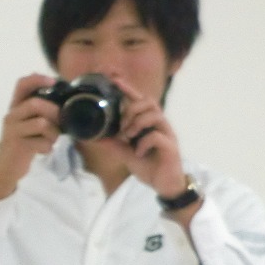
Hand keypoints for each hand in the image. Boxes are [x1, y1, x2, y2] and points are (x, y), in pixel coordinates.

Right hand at [0, 74, 60, 208]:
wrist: (6, 168)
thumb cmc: (22, 143)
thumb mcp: (28, 123)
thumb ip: (40, 111)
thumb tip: (64, 102)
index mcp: (15, 107)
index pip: (22, 84)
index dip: (37, 79)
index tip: (53, 81)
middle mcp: (11, 116)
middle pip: (36, 104)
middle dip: (54, 112)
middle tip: (60, 123)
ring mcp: (13, 131)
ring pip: (42, 123)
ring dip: (53, 132)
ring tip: (52, 139)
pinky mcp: (18, 147)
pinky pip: (42, 142)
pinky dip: (48, 147)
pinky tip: (43, 150)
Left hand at [107, 75, 185, 199]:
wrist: (164, 184)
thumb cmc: (148, 165)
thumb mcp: (126, 153)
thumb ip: (113, 144)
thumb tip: (94, 138)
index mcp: (148, 123)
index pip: (139, 100)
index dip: (128, 89)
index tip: (115, 80)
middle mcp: (159, 124)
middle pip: (148, 102)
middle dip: (131, 110)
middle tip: (122, 127)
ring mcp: (166, 133)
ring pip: (154, 115)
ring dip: (136, 124)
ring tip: (128, 138)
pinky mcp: (170, 146)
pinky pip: (156, 136)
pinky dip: (143, 143)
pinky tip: (139, 152)